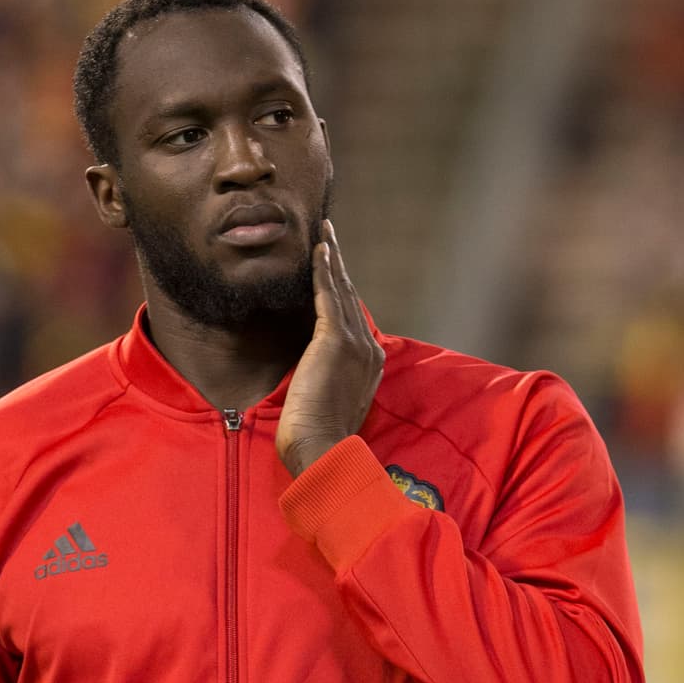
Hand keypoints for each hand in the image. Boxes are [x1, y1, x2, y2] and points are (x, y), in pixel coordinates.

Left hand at [277, 220, 384, 476]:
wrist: (322, 449)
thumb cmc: (319, 436)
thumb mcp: (330, 402)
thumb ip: (328, 381)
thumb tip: (314, 373)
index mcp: (369, 364)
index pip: (353, 318)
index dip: (343, 290)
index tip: (334, 269)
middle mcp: (368, 348)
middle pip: (351, 297)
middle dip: (339, 266)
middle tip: (329, 236)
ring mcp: (354, 343)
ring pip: (341, 290)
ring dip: (332, 258)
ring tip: (324, 233)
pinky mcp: (335, 340)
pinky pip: (328, 295)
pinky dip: (325, 270)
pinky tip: (320, 250)